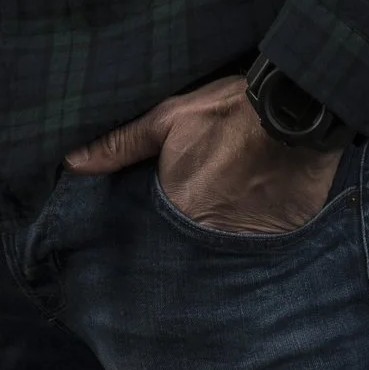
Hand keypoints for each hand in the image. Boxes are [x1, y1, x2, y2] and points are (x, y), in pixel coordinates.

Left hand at [63, 72, 344, 232]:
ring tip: (211, 238)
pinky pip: (254, 257)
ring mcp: (245, 243)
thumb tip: (70, 161)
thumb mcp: (170, 117)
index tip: (141, 237)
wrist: (298, 109)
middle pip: (185, 255)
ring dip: (213, 253)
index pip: (149, 241)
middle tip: (179, 237)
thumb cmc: (230, 111)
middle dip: (178, 253)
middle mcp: (208, 235)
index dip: (145, 240)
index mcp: (176, 208)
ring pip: (219, 260)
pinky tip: (246, 234)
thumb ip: (121, 144)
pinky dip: (247, 247)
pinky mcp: (277, 241)